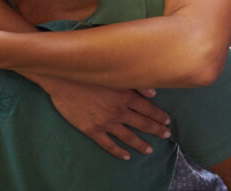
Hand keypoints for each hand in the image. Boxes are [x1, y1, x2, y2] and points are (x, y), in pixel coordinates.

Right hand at [38, 76, 171, 159]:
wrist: (62, 80)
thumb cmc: (89, 73)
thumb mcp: (115, 75)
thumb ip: (136, 84)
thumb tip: (154, 93)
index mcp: (126, 96)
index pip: (149, 109)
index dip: (160, 116)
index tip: (168, 121)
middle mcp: (118, 111)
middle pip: (143, 124)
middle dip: (156, 130)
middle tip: (166, 135)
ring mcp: (105, 122)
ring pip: (128, 137)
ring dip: (141, 144)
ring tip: (149, 150)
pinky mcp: (91, 130)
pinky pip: (108, 144)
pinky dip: (118, 151)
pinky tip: (126, 156)